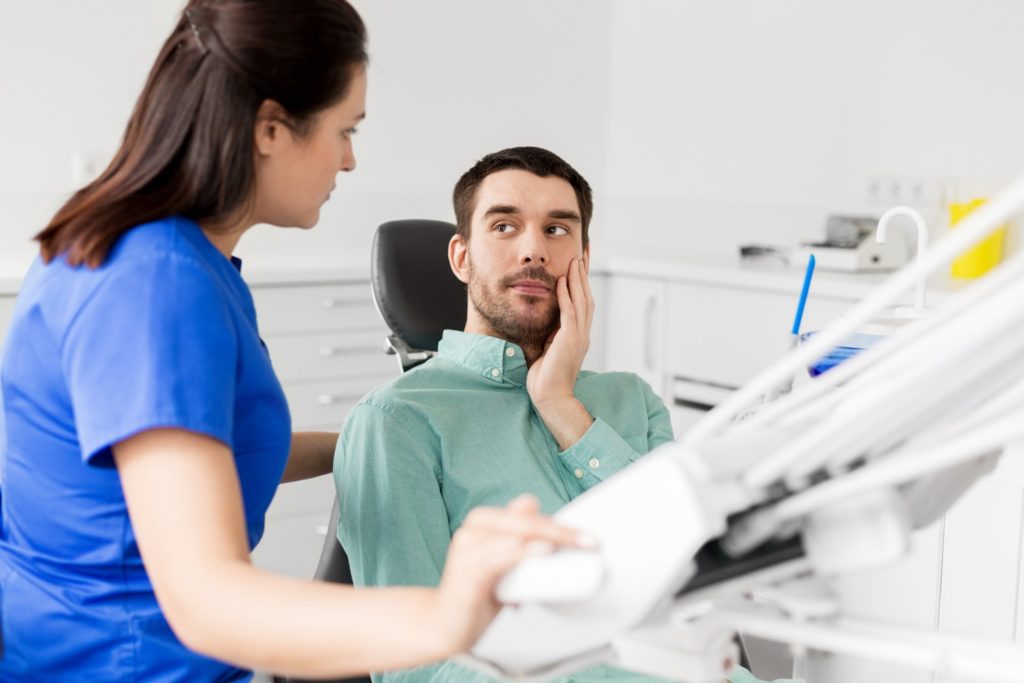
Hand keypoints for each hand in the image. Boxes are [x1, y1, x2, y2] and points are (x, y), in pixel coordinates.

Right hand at [430, 495, 589, 655]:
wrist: (444, 625)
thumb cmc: (476, 595)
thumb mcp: (507, 566)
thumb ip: (523, 545)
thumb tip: (544, 526)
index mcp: (484, 522)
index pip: (529, 515)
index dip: (560, 524)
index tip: (587, 538)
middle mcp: (473, 529)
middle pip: (526, 521)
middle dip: (562, 531)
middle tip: (589, 543)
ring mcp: (467, 547)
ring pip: (517, 533)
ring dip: (549, 537)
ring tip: (575, 545)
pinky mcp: (466, 570)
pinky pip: (501, 555)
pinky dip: (525, 552)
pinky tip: (544, 551)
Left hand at [526, 258, 593, 405]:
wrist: (551, 397)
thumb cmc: (546, 378)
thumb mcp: (549, 349)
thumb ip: (552, 333)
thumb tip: (546, 319)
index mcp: (579, 336)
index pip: (583, 304)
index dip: (582, 284)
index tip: (580, 266)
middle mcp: (582, 333)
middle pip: (587, 297)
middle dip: (584, 275)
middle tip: (582, 255)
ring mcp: (579, 336)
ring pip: (581, 301)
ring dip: (577, 280)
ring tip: (574, 261)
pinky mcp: (569, 340)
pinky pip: (569, 312)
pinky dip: (566, 295)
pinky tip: (562, 281)